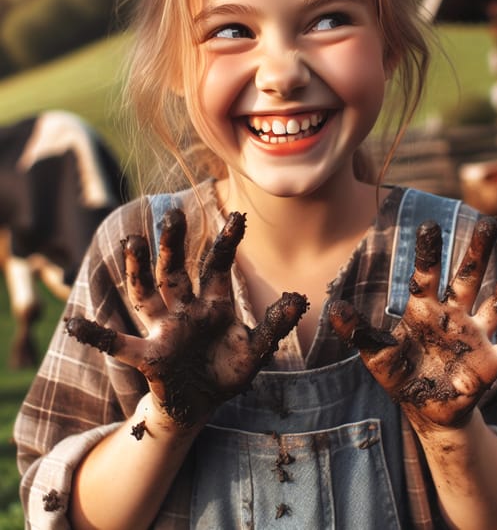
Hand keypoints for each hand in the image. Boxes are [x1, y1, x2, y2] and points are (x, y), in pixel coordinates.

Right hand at [66, 209, 307, 427]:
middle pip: (176, 270)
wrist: (201, 405)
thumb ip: (274, 325)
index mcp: (215, 303)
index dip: (227, 243)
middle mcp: (186, 309)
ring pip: (147, 293)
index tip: (238, 217)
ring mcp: (164, 329)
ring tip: (131, 242)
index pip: (218, 266)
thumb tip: (299, 298)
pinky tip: (75, 324)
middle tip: (173, 215)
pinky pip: (119, 344)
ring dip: (138, 270)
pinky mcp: (148, 356)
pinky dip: (97, 335)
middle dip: (174, 245)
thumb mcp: (255, 350)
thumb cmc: (227, 371)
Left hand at [328, 216, 496, 430]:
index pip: (427, 274)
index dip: (428, 253)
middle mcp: (454, 315)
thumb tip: (334, 308)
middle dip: (478, 251)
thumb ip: (358, 333)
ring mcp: (476, 335)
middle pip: (468, 277)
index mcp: (424, 309)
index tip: (428, 225)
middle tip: (491, 221)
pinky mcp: (493, 361)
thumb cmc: (402, 376)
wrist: (427, 409)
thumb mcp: (376, 357)